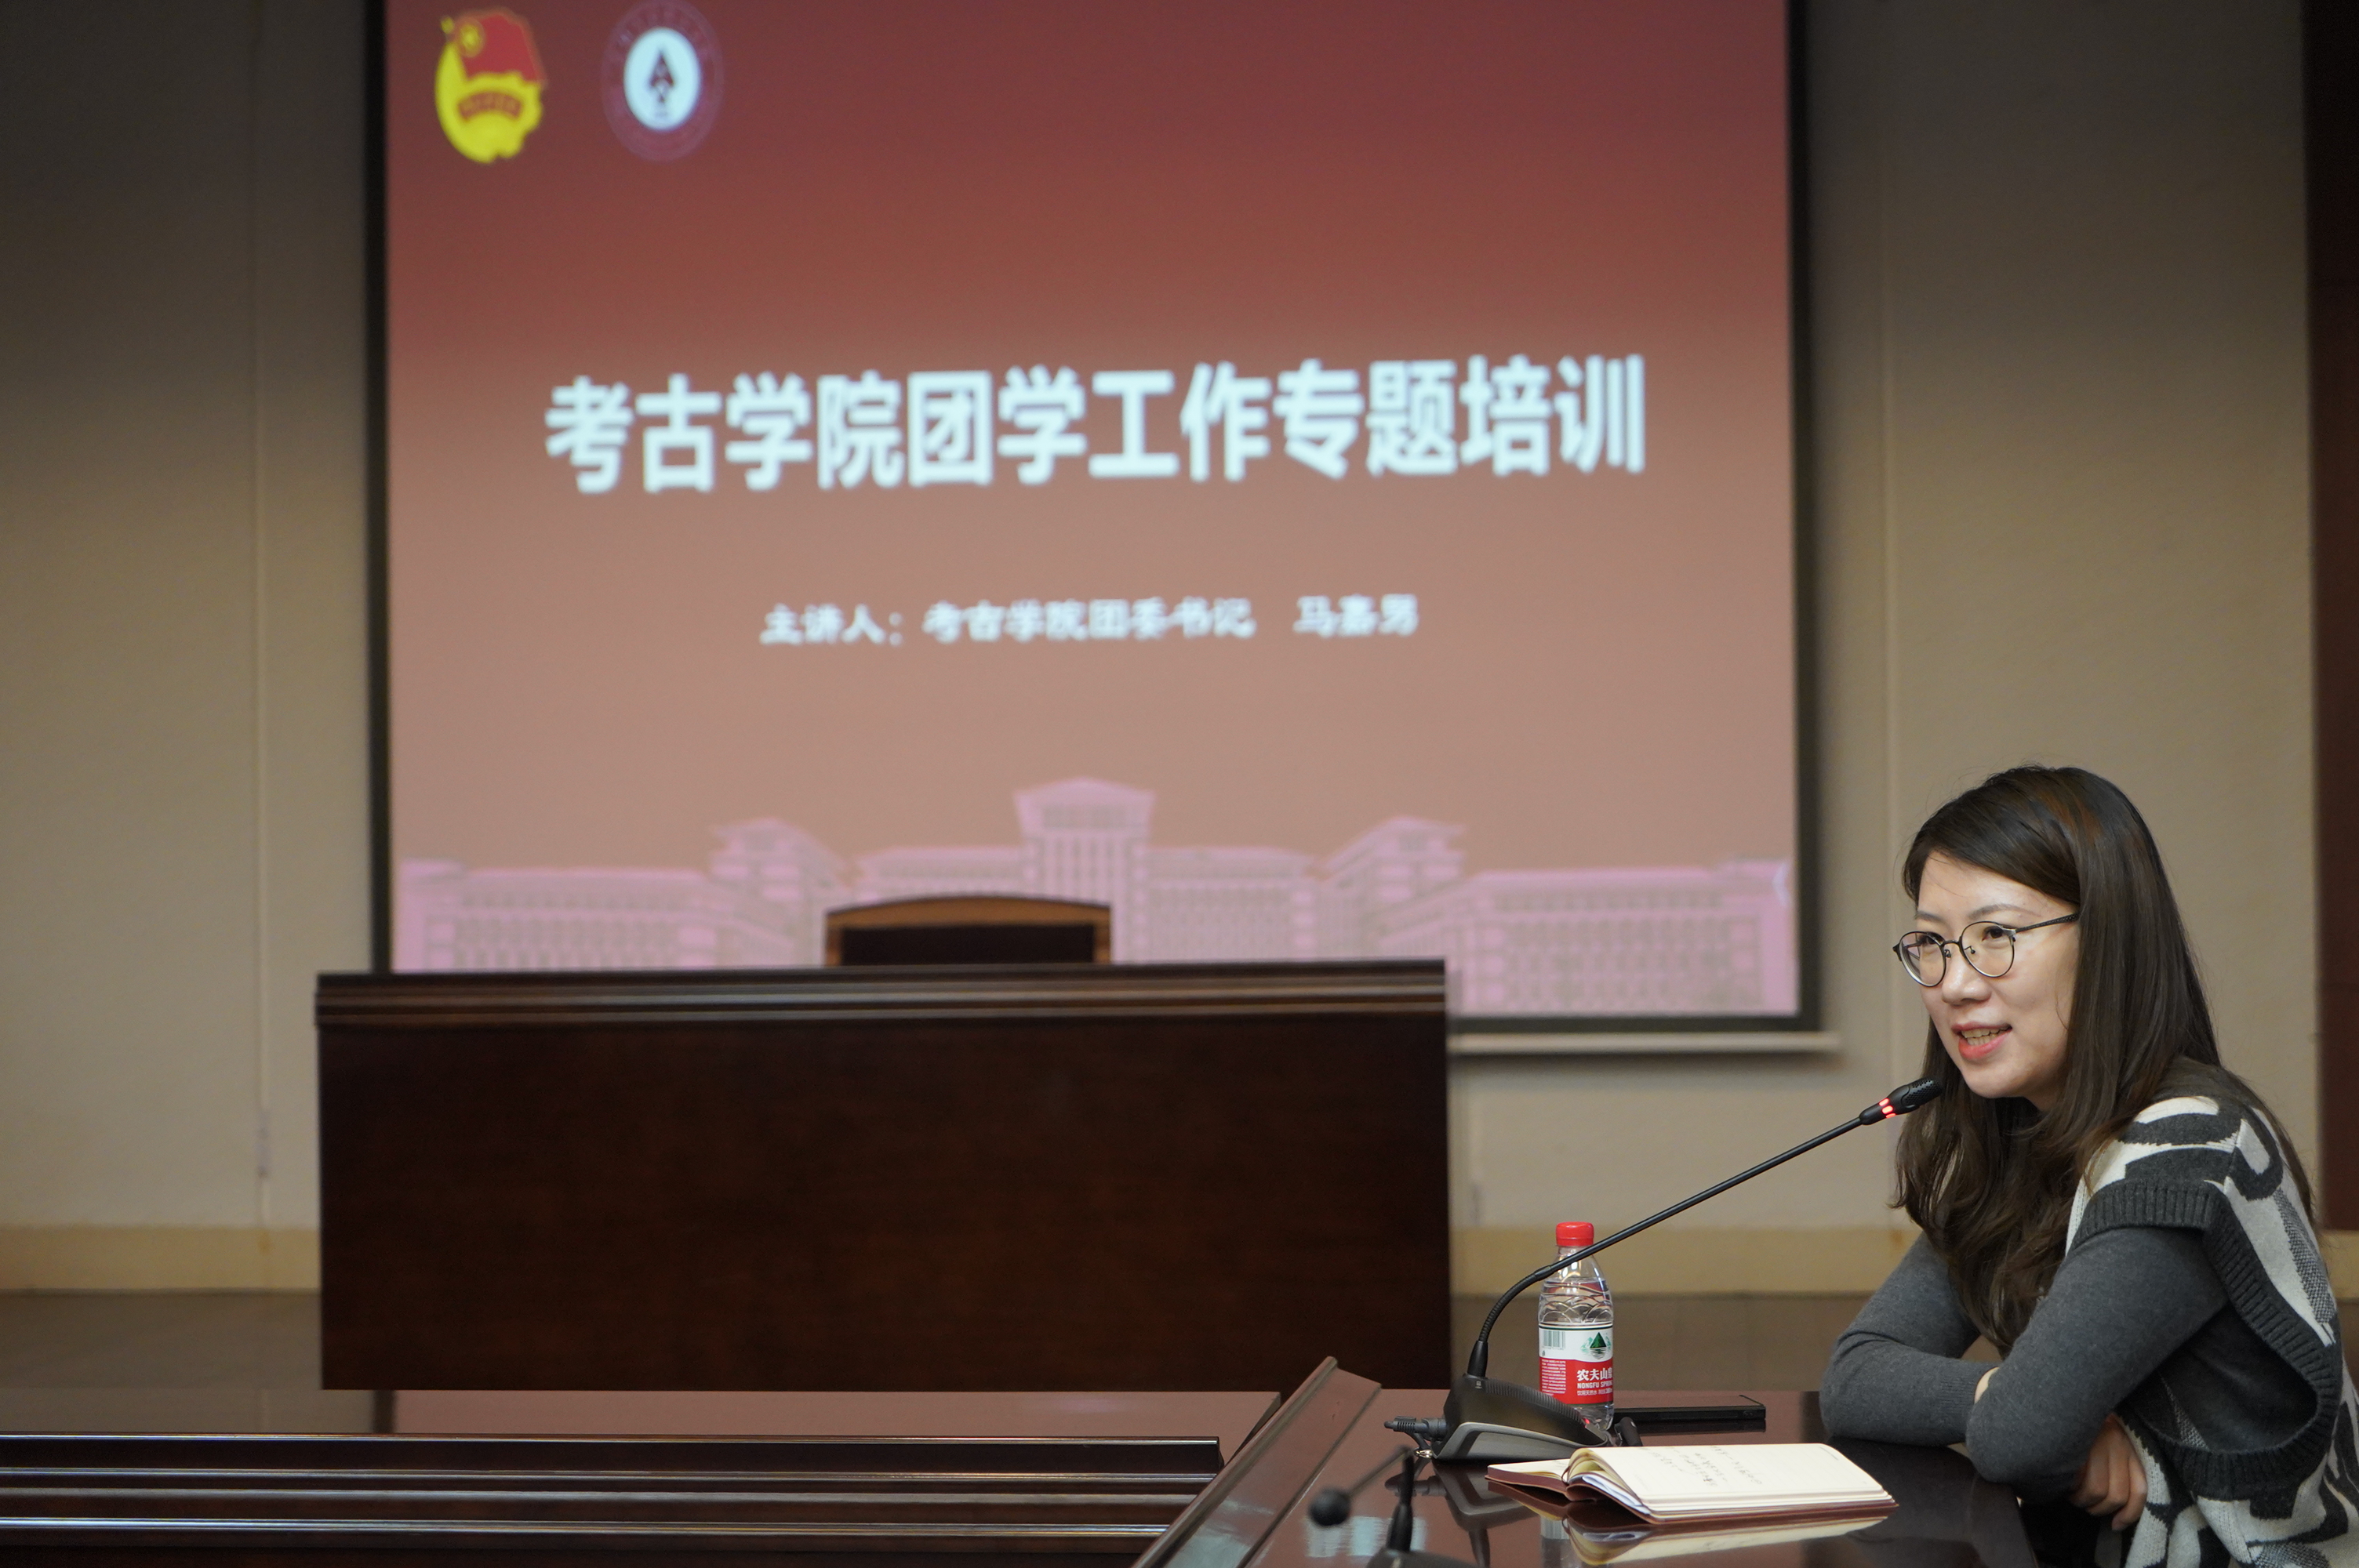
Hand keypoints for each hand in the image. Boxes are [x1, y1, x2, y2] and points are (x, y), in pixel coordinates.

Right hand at [2071, 1414, 2145, 1530]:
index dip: (2129, 1514)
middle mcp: (2118, 1445)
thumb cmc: (2087, 1426)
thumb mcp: (2111, 1444)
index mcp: (2130, 1447)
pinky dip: (2069, 1488)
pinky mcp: (2077, 1443)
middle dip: (2098, 1508)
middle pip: (2116, 1496)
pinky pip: (2076, 1480)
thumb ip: (2119, 1470)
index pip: (2139, 1490)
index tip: (2116, 1525)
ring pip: (2096, 1492)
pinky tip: (2063, 1482)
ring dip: (2081, 1500)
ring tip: (2072, 1492)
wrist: (2067, 1395)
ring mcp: (2097, 1443)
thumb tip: (2118, 1514)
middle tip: (2085, 1503)